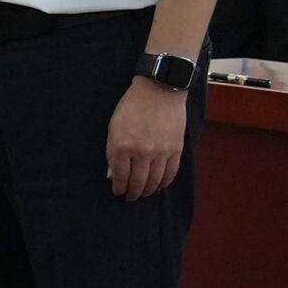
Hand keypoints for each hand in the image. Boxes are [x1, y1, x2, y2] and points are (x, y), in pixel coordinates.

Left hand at [107, 78, 188, 198]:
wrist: (159, 90)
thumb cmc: (132, 106)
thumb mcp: (114, 126)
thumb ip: (112, 151)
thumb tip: (112, 174)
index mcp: (122, 146)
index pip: (120, 176)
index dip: (119, 187)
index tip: (118, 191)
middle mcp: (141, 152)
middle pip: (137, 182)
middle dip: (132, 193)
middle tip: (130, 197)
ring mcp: (160, 152)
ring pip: (154, 181)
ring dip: (148, 190)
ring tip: (143, 193)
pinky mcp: (175, 149)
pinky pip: (170, 173)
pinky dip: (164, 183)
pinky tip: (159, 186)